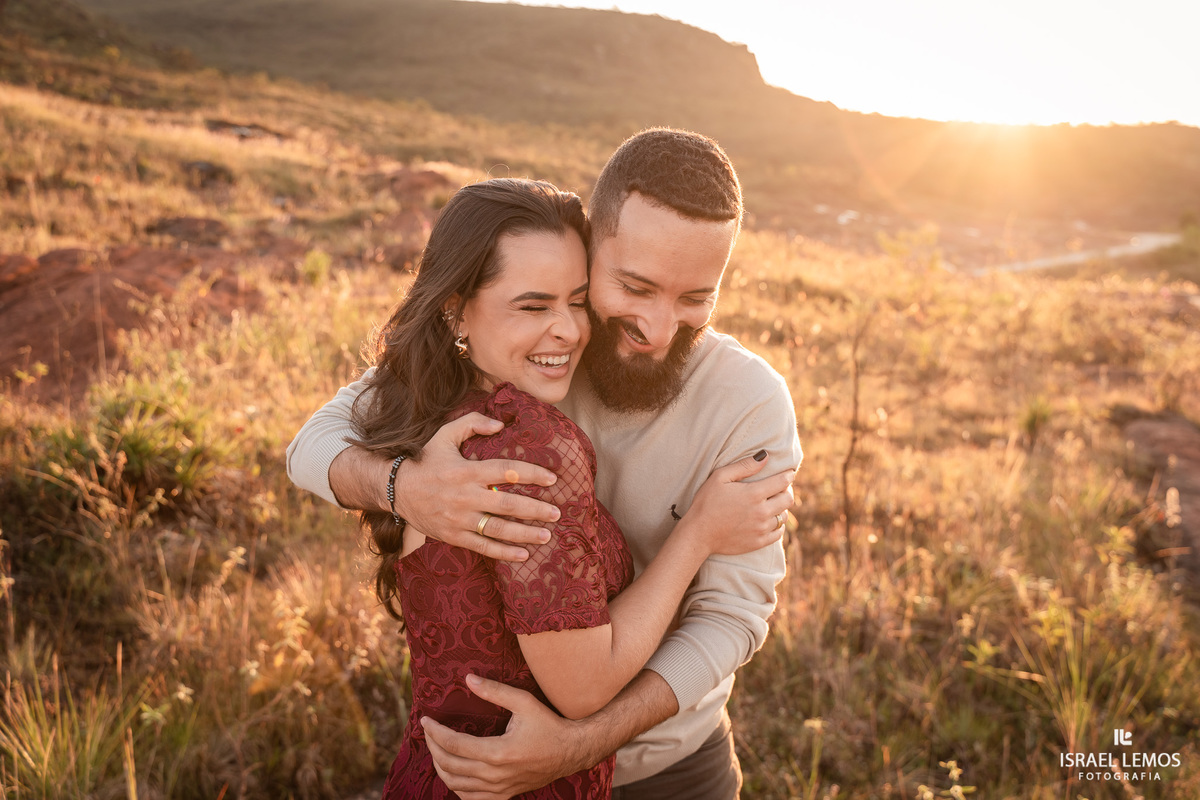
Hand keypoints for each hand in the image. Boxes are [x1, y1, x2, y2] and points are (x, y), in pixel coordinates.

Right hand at [395, 413, 561, 560]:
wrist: (396, 490)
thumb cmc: (426, 460)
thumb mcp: (445, 435)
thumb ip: (472, 423)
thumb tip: (500, 423)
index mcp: (467, 471)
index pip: (506, 471)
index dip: (532, 474)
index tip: (552, 478)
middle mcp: (465, 496)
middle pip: (508, 504)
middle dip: (536, 509)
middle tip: (557, 512)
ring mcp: (459, 519)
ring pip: (498, 529)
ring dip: (525, 534)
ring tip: (547, 535)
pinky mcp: (454, 536)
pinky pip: (482, 546)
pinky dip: (504, 552)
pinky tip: (523, 555)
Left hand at [421, 674, 589, 799]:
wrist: (571, 752)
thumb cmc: (548, 725)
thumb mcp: (524, 702)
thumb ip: (495, 691)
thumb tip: (467, 679)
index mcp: (498, 752)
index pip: (453, 744)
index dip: (435, 732)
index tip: (425, 720)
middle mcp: (495, 775)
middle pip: (449, 765)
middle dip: (433, 747)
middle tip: (428, 732)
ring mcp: (499, 789)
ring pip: (455, 785)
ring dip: (440, 767)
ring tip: (436, 749)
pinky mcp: (503, 796)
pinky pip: (470, 798)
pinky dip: (455, 786)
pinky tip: (452, 772)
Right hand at [683, 451, 795, 556]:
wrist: (699, 534)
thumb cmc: (706, 502)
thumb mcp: (720, 477)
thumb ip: (744, 466)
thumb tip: (765, 456)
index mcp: (754, 494)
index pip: (783, 482)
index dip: (788, 475)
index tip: (787, 473)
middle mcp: (762, 512)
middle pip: (788, 499)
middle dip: (787, 490)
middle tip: (780, 488)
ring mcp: (761, 529)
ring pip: (784, 516)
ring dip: (781, 508)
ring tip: (772, 503)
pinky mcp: (759, 542)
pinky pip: (778, 533)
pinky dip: (778, 525)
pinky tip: (769, 520)